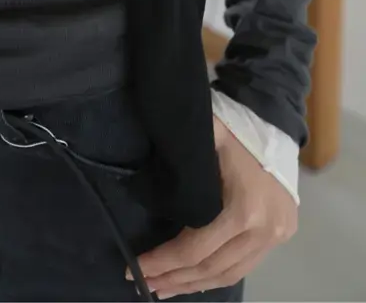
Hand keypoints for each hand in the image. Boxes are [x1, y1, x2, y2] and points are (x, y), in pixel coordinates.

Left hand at [131, 117, 297, 298]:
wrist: (278, 128)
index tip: (136, 268)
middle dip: (174, 278)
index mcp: (244, 209)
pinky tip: (194, 280)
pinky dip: (217, 277)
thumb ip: (182, 157)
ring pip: (229, 274)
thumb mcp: (207, 137)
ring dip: (194, 285)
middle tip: (145, 284)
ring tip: (164, 288)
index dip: (164, 261)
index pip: (196, 248)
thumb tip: (145, 179)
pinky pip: (244, 267)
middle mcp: (263, 231)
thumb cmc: (236, 131)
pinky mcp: (280, 238)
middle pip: (211, 268)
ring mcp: (275, 238)